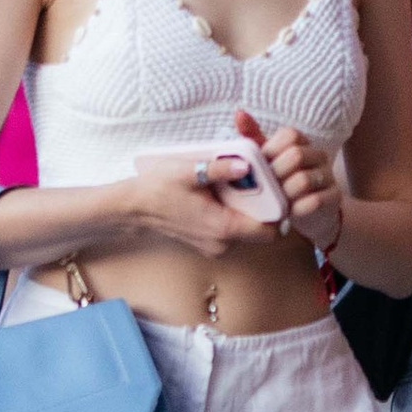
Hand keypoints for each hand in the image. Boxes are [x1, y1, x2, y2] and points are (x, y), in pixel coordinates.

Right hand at [133, 158, 286, 259]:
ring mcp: (214, 246)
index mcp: (222, 228)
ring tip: (240, 183)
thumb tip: (246, 165)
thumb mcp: (189, 172)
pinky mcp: (207, 242)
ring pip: (246, 229)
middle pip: (260, 229)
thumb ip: (220, 169)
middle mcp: (221, 243)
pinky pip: (231, 230)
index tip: (277, 189)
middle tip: (259, 181)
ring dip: (248, 209)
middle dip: (264, 207)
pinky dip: (233, 214)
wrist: (133, 207)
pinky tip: (224, 193)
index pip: (269, 231)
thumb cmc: (158, 189)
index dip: (278, 211)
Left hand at [245, 114, 340, 250]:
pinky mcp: (335, 196)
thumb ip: (252, 139)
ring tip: (278, 200)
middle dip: (276, 173)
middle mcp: (318, 155)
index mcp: (301, 142)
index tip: (261, 166)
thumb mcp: (266, 161)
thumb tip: (239, 113)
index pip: (290, 135)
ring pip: (304, 180)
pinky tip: (290, 211)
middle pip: (297, 155)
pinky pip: (315, 201)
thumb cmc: (282, 182)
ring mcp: (328, 175)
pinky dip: (298, 208)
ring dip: (285, 193)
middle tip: (267, 186)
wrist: (308, 213)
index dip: (272, 150)